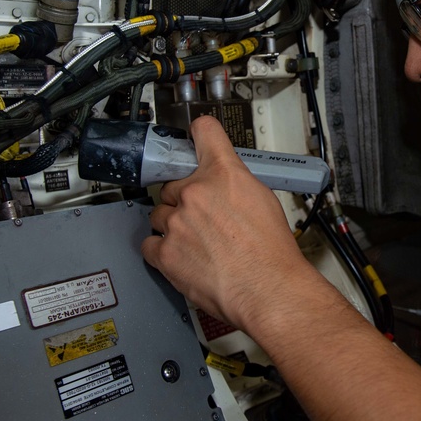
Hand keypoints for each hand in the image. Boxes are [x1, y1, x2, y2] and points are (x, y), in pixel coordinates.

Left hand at [142, 116, 315, 330]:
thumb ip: (236, 184)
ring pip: (160, 215)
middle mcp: (195, 192)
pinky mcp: (164, 252)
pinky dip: (161, 251)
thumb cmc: (271, 252)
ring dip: (172, 226)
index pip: (204, 132)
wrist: (268, 288)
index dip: (199, 133)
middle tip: (202, 218)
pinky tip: (182, 257)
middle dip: (184, 200)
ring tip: (196, 243)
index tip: (193, 137)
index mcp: (223, 173)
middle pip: (173, 185)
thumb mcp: (264, 200)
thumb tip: (226, 184)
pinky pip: (150, 244)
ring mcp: (176, 222)